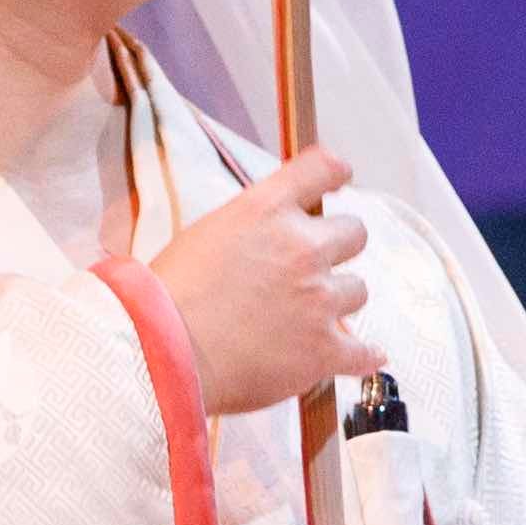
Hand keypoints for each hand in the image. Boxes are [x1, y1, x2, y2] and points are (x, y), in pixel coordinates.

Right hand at [153, 148, 382, 415]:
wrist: (160, 355)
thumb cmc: (165, 299)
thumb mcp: (204, 236)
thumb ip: (249, 228)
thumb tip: (268, 239)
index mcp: (266, 210)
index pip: (322, 168)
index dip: (336, 173)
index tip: (341, 179)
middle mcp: (301, 247)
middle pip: (354, 232)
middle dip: (337, 248)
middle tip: (314, 267)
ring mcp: (318, 299)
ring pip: (357, 291)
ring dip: (337, 302)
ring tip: (308, 319)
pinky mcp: (324, 349)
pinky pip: (363, 352)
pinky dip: (363, 356)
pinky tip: (365, 356)